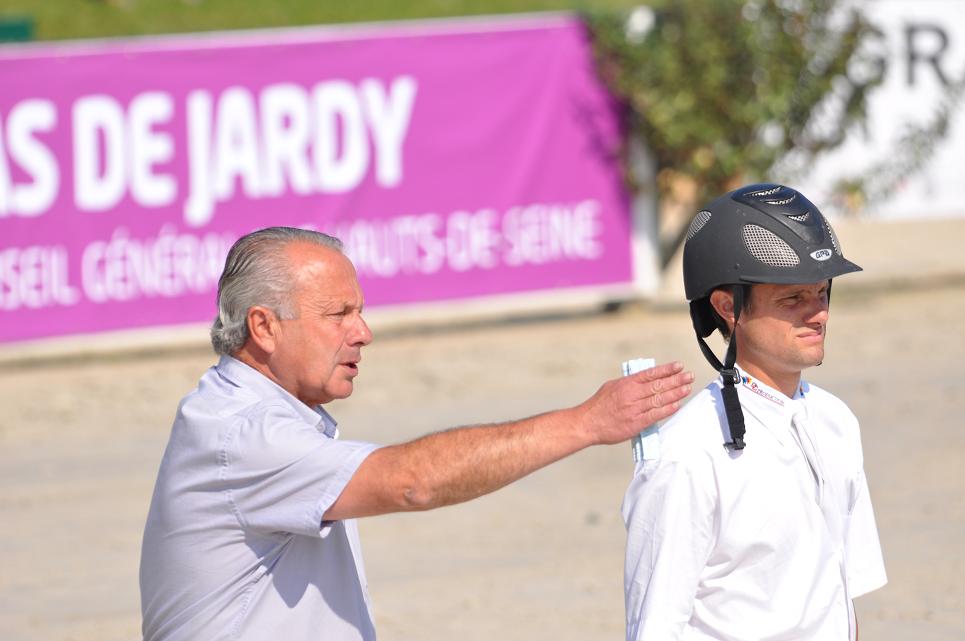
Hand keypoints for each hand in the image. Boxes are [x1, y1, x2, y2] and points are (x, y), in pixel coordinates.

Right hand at [577, 361, 692, 445]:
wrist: (588, 423)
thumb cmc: (599, 406)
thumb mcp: (612, 387)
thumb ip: (629, 383)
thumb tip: (644, 379)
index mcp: (626, 383)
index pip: (651, 373)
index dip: (667, 369)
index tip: (679, 366)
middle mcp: (632, 394)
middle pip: (659, 385)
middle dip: (676, 380)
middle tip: (689, 376)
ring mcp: (635, 408)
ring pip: (660, 399)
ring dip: (676, 393)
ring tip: (687, 388)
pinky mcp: (636, 423)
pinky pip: (656, 414)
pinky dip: (668, 409)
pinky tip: (677, 405)